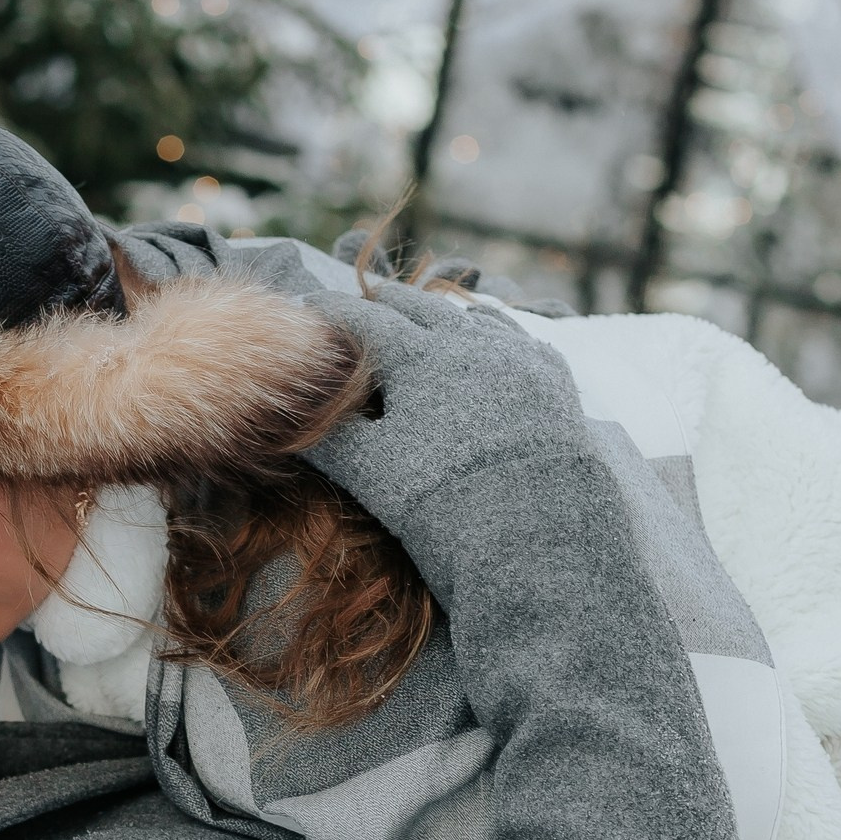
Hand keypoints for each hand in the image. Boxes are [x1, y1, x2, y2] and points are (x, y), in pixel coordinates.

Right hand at [296, 279, 583, 529]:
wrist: (535, 536)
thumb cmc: (443, 504)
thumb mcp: (373, 473)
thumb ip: (329, 439)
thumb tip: (287, 422)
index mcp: (421, 358)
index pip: (364, 320)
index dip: (330, 312)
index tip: (304, 306)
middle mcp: (471, 342)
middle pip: (419, 307)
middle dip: (384, 303)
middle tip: (360, 305)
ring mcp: (518, 356)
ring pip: (470, 316)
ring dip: (438, 314)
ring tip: (419, 317)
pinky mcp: (552, 378)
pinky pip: (516, 336)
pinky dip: (489, 331)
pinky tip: (484, 338)